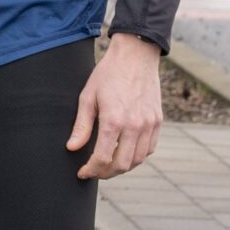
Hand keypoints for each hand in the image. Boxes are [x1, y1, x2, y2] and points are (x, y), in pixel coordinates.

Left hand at [67, 34, 162, 179]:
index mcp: (114, 120)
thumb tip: (72, 148)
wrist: (135, 55)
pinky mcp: (157, 121)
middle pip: (121, 165)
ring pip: (138, 160)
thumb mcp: (88, 96)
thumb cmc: (108, 74)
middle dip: (105, 173)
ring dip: (122, 167)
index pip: (103, 158)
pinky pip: (150, 149)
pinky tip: (126, 153)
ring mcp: (149, 124)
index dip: (91, 170)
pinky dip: (137, 156)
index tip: (83, 172)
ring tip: (108, 165)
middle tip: (94, 171)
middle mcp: (134, 125)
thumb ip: (81, 126)